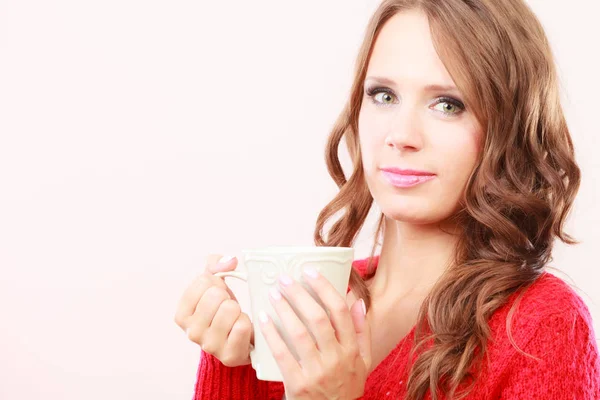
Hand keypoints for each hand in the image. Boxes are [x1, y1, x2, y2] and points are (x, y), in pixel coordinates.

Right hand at [174, 254, 253, 366]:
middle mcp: (191, 332)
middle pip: (216, 295)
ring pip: (230, 309)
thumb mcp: (213, 285)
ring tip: (234, 318)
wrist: (237, 340)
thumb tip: (230, 260)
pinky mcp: (229, 355)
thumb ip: (216, 265)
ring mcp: (209, 345)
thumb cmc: (222, 311)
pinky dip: (246, 322)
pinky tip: (241, 329)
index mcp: (182, 314)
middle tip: (227, 307)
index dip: (216, 282)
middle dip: (227, 296)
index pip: (203, 281)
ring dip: (237, 310)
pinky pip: (242, 325)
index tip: (217, 293)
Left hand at [258, 267, 371, 399]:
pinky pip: (282, 354)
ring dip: (284, 310)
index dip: (324, 288)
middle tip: (284, 280)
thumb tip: (357, 301)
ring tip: (273, 295)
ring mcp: (317, 372)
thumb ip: (361, 331)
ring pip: (299, 333)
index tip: (310, 272)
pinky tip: (263, 319)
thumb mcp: (363, 362)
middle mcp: (337, 359)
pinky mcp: (298, 384)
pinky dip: (272, 334)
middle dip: (299, 294)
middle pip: (318, 318)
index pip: (340, 311)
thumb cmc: (345, 386)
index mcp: (352, 350)